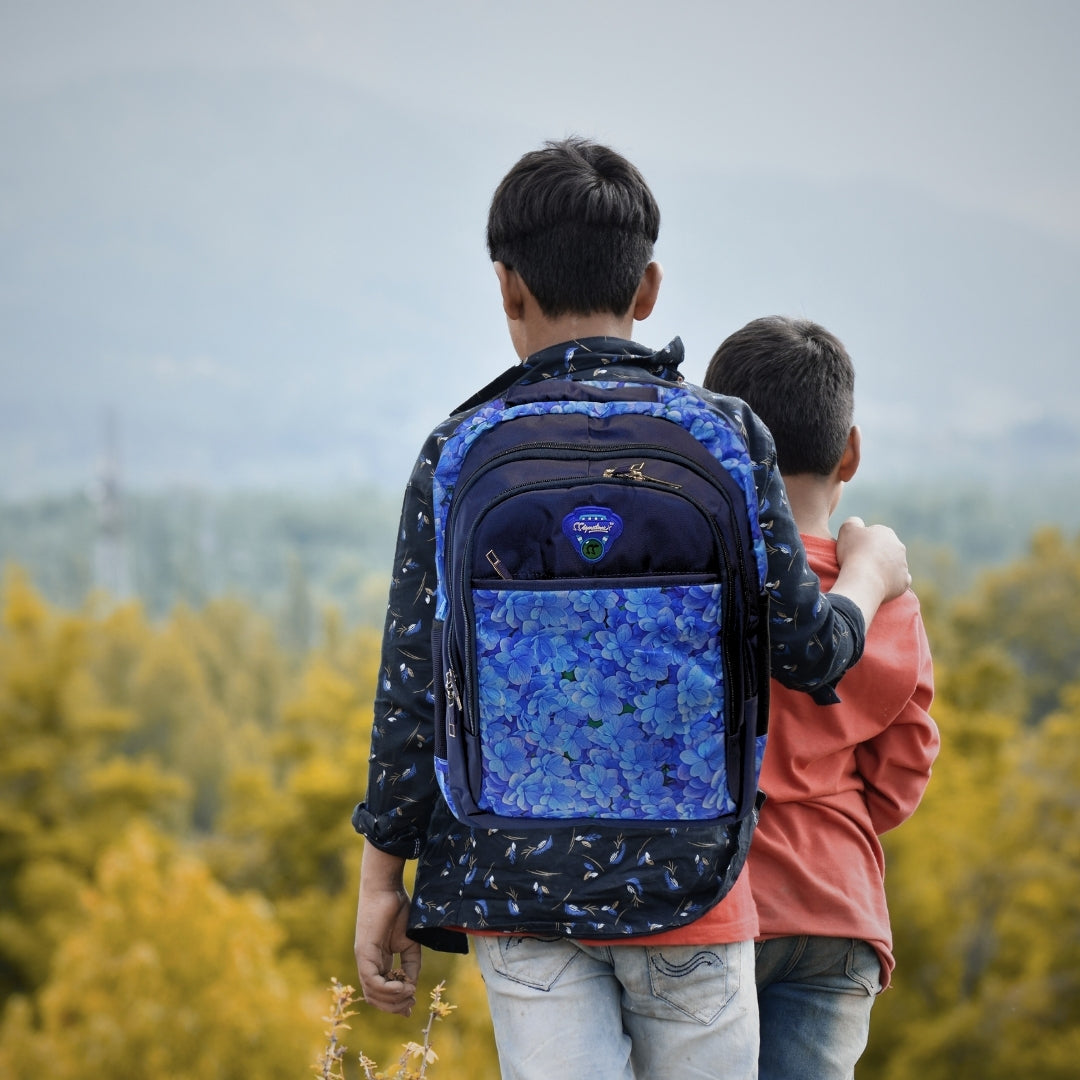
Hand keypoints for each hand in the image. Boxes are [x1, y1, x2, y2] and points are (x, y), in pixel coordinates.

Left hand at [354, 852, 420, 1014]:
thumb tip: (411, 987)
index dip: (395, 1002)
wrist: (387, 889)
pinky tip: (402, 986)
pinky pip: (372, 980)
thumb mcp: (410, 943)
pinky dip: (387, 989)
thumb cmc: (399, 910)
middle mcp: (368, 964)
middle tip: (410, 1006)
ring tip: (409, 993)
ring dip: (393, 999)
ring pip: (372, 993)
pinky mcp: (364, 953)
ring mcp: (364, 959)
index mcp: (378, 961)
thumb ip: (411, 965)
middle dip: (394, 1006)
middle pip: (375, 998)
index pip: (380, 992)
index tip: (412, 1005)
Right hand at [832, 517, 911, 627]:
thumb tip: (858, 523)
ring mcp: (904, 565)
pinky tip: (879, 585)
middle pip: (885, 550)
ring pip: (892, 566)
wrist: (863, 580)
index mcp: (886, 532)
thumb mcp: (847, 528)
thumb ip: (853, 522)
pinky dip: (890, 582)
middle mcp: (899, 547)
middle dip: (875, 555)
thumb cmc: (853, 552)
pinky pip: (898, 581)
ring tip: (867, 576)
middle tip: (859, 563)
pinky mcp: (904, 581)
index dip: (862, 543)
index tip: (853, 551)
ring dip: (882, 569)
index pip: (874, 535)